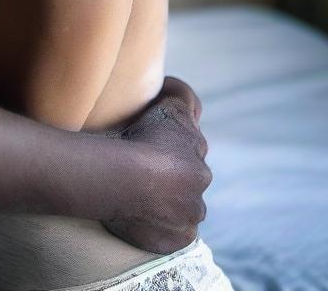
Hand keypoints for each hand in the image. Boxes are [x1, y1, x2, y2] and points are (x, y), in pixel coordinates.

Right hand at [103, 76, 210, 254]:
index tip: (148, 140)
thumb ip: (182, 95)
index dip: (167, 140)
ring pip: (182, 206)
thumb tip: (179, 89)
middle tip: (140, 169)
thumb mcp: (167, 105)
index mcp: (196, 147)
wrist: (126, 179)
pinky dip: (161, 227)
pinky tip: (140, 217)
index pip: (188, 142)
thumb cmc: (142, 139)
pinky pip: (172, 233)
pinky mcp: (179, 238)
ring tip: (138, 196)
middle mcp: (201, 180)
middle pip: (188, 176)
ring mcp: (191, 213)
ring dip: (168, 202)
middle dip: (170, 173)